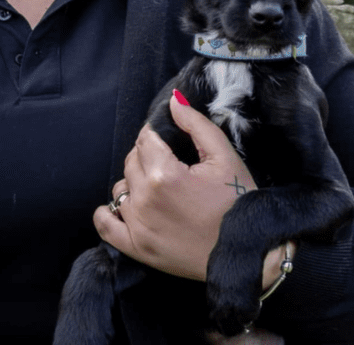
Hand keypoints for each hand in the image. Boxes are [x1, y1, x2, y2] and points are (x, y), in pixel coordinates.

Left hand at [95, 91, 290, 288]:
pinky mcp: (137, 248)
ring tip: (158, 188)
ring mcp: (139, 226)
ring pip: (120, 188)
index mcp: (165, 174)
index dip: (156, 135)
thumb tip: (173, 101)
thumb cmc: (239, 203)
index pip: (145, 139)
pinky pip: (106, 225)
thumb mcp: (224, 156)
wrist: (247, 252)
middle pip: (132, 161)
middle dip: (147, 156)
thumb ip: (196, 124)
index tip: (169, 141)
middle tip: (170, 164)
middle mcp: (146, 200)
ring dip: (134, 182)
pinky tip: (125, 206)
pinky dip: (109, 212)